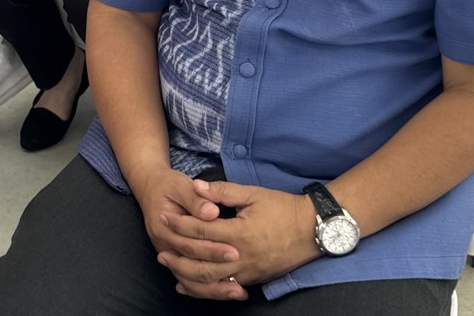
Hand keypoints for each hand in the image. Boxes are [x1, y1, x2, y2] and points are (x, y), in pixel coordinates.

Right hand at [125, 167, 235, 294]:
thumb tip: (212, 212)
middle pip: (191, 264)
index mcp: (163, 226)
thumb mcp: (181, 185)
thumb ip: (196, 199)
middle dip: (216, 268)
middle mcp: (163, 245)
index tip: (235, 251)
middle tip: (242, 272)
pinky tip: (226, 293)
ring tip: (238, 291)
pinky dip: (207, 289)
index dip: (212, 249)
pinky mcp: (176, 259)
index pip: (189, 243)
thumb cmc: (168, 186)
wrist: (150, 188)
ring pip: (189, 278)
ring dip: (213, 288)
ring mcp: (169, 254)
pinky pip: (190, 280)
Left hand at [159, 179, 321, 299]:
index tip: (163, 216)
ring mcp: (249, 271)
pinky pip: (225, 287)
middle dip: (178, 257)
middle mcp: (242, 257)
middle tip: (160, 251)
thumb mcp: (253, 194)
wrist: (313, 230)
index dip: (179, 224)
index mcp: (239, 233)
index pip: (200, 231)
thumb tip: (197, 186)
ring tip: (171, 268)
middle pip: (201, 263)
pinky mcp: (255, 279)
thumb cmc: (283, 209)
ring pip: (211, 281)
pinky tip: (191, 286)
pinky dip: (206, 289)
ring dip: (187, 276)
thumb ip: (222, 191)